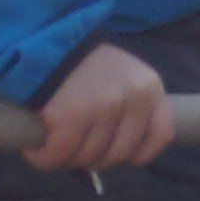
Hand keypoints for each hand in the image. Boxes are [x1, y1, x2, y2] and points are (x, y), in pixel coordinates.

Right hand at [28, 41, 173, 173]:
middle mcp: (132, 98)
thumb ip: (132, 106)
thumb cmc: (83, 63)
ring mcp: (103, 107)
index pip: (161, 135)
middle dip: (95, 159)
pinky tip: (37, 151)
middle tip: (75, 151)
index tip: (124, 158)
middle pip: (119, 154)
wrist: (44, 40)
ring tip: (54, 148)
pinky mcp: (70, 115)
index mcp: (150, 87)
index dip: (141, 154)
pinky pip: (59, 154)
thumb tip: (125, 152)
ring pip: (89, 157)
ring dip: (68, 160)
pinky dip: (45, 159)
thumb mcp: (124, 75)